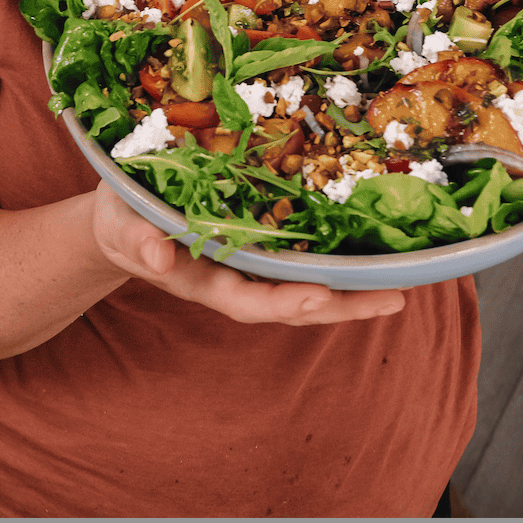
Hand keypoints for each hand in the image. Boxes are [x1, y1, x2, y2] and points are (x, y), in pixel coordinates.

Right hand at [91, 181, 405, 325]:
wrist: (123, 216)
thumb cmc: (122, 218)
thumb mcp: (122, 224)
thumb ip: (138, 241)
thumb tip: (160, 258)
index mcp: (202, 278)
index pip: (247, 300)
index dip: (284, 302)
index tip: (321, 298)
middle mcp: (235, 278)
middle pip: (292, 303)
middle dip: (341, 306)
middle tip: (391, 300)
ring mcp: (250, 264)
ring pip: (305, 285)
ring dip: (351, 292)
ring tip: (401, 289)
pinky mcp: (260, 243)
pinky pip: (302, 259)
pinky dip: (338, 262)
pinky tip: (374, 255)